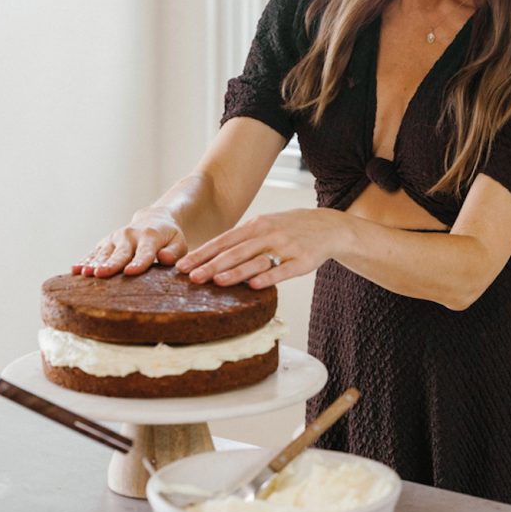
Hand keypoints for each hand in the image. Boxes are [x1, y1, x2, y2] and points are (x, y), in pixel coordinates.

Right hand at [72, 209, 188, 277]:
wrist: (153, 219)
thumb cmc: (168, 237)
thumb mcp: (178, 242)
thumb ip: (174, 251)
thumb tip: (165, 259)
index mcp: (150, 237)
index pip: (145, 253)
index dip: (138, 263)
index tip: (130, 272)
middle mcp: (130, 236)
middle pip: (120, 253)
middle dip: (111, 264)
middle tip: (101, 274)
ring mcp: (115, 238)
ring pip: (103, 253)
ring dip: (93, 263)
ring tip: (84, 274)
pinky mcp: (105, 242)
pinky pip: (94, 253)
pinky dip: (84, 261)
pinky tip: (74, 270)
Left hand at [175, 209, 345, 288]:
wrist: (329, 226)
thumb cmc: (290, 229)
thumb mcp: (265, 227)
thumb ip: (242, 240)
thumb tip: (211, 256)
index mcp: (256, 225)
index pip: (223, 240)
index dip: (202, 253)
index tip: (181, 266)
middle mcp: (268, 233)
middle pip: (235, 251)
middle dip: (211, 264)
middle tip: (190, 277)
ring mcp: (285, 246)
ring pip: (256, 260)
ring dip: (235, 271)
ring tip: (215, 281)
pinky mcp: (301, 261)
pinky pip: (282, 270)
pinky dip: (268, 278)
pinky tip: (254, 286)